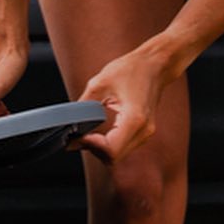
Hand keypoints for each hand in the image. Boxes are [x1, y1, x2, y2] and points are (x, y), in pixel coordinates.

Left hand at [75, 43, 175, 162]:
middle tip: (80, 134)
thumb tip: (69, 126)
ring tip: (89, 132)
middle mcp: (143, 130)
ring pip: (116, 156)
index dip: (91, 146)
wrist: (155, 65)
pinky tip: (99, 132)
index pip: (111, 150)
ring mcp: (144, 134)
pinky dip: (107, 144)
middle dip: (92, 149)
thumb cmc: (131, 70)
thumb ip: (82, 107)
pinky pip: (121, 148)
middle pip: (112, 157)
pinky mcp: (142, 134)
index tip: (80, 135)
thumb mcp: (99, 84)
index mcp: (134, 118)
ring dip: (99, 148)